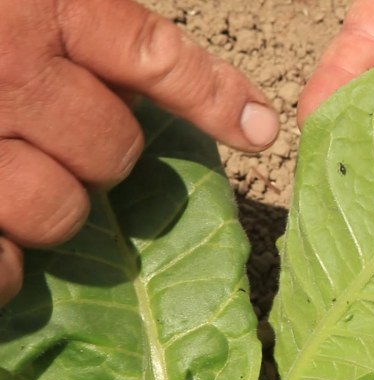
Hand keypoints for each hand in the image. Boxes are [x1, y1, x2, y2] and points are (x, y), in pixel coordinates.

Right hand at [0, 0, 278, 306]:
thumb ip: (70, 15)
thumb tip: (146, 59)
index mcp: (39, 7)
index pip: (153, 56)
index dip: (214, 96)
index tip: (259, 127)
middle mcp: (4, 72)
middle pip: (113, 151)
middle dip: (99, 155)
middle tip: (62, 139)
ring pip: (60, 212)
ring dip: (48, 209)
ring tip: (9, 182)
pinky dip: (4, 270)